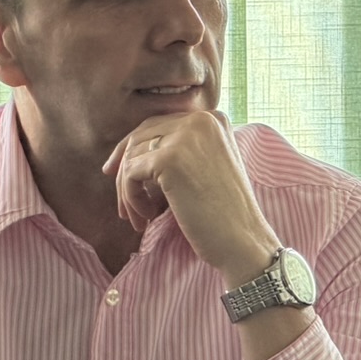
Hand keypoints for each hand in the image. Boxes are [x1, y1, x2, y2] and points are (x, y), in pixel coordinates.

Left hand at [102, 111, 275, 284]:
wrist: (243, 240)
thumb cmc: (224, 214)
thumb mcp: (207, 167)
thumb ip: (180, 150)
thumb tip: (128, 150)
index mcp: (212, 119)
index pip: (158, 124)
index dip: (134, 149)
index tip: (117, 172)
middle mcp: (200, 120)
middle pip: (140, 136)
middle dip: (124, 169)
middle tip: (122, 202)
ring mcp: (186, 136)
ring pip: (131, 156)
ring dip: (127, 190)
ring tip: (140, 218)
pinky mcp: (169, 159)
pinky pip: (129, 174)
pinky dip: (130, 198)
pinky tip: (147, 217)